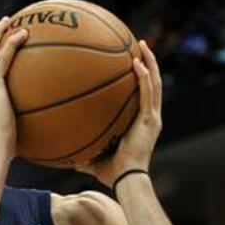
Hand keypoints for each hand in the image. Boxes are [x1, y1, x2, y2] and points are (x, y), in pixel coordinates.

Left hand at [76, 40, 162, 187]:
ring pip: (155, 83)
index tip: (133, 62)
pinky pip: (147, 93)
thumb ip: (84, 155)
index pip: (144, 95)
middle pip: (153, 82)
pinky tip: (137, 63)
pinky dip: (144, 77)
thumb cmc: (112, 173)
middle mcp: (150, 117)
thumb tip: (69, 158)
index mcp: (141, 122)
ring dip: (150, 62)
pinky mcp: (150, 120)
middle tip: (140, 45)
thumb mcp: (95, 158)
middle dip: (149, 62)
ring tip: (142, 45)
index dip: (142, 78)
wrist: (125, 180)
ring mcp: (152, 117)